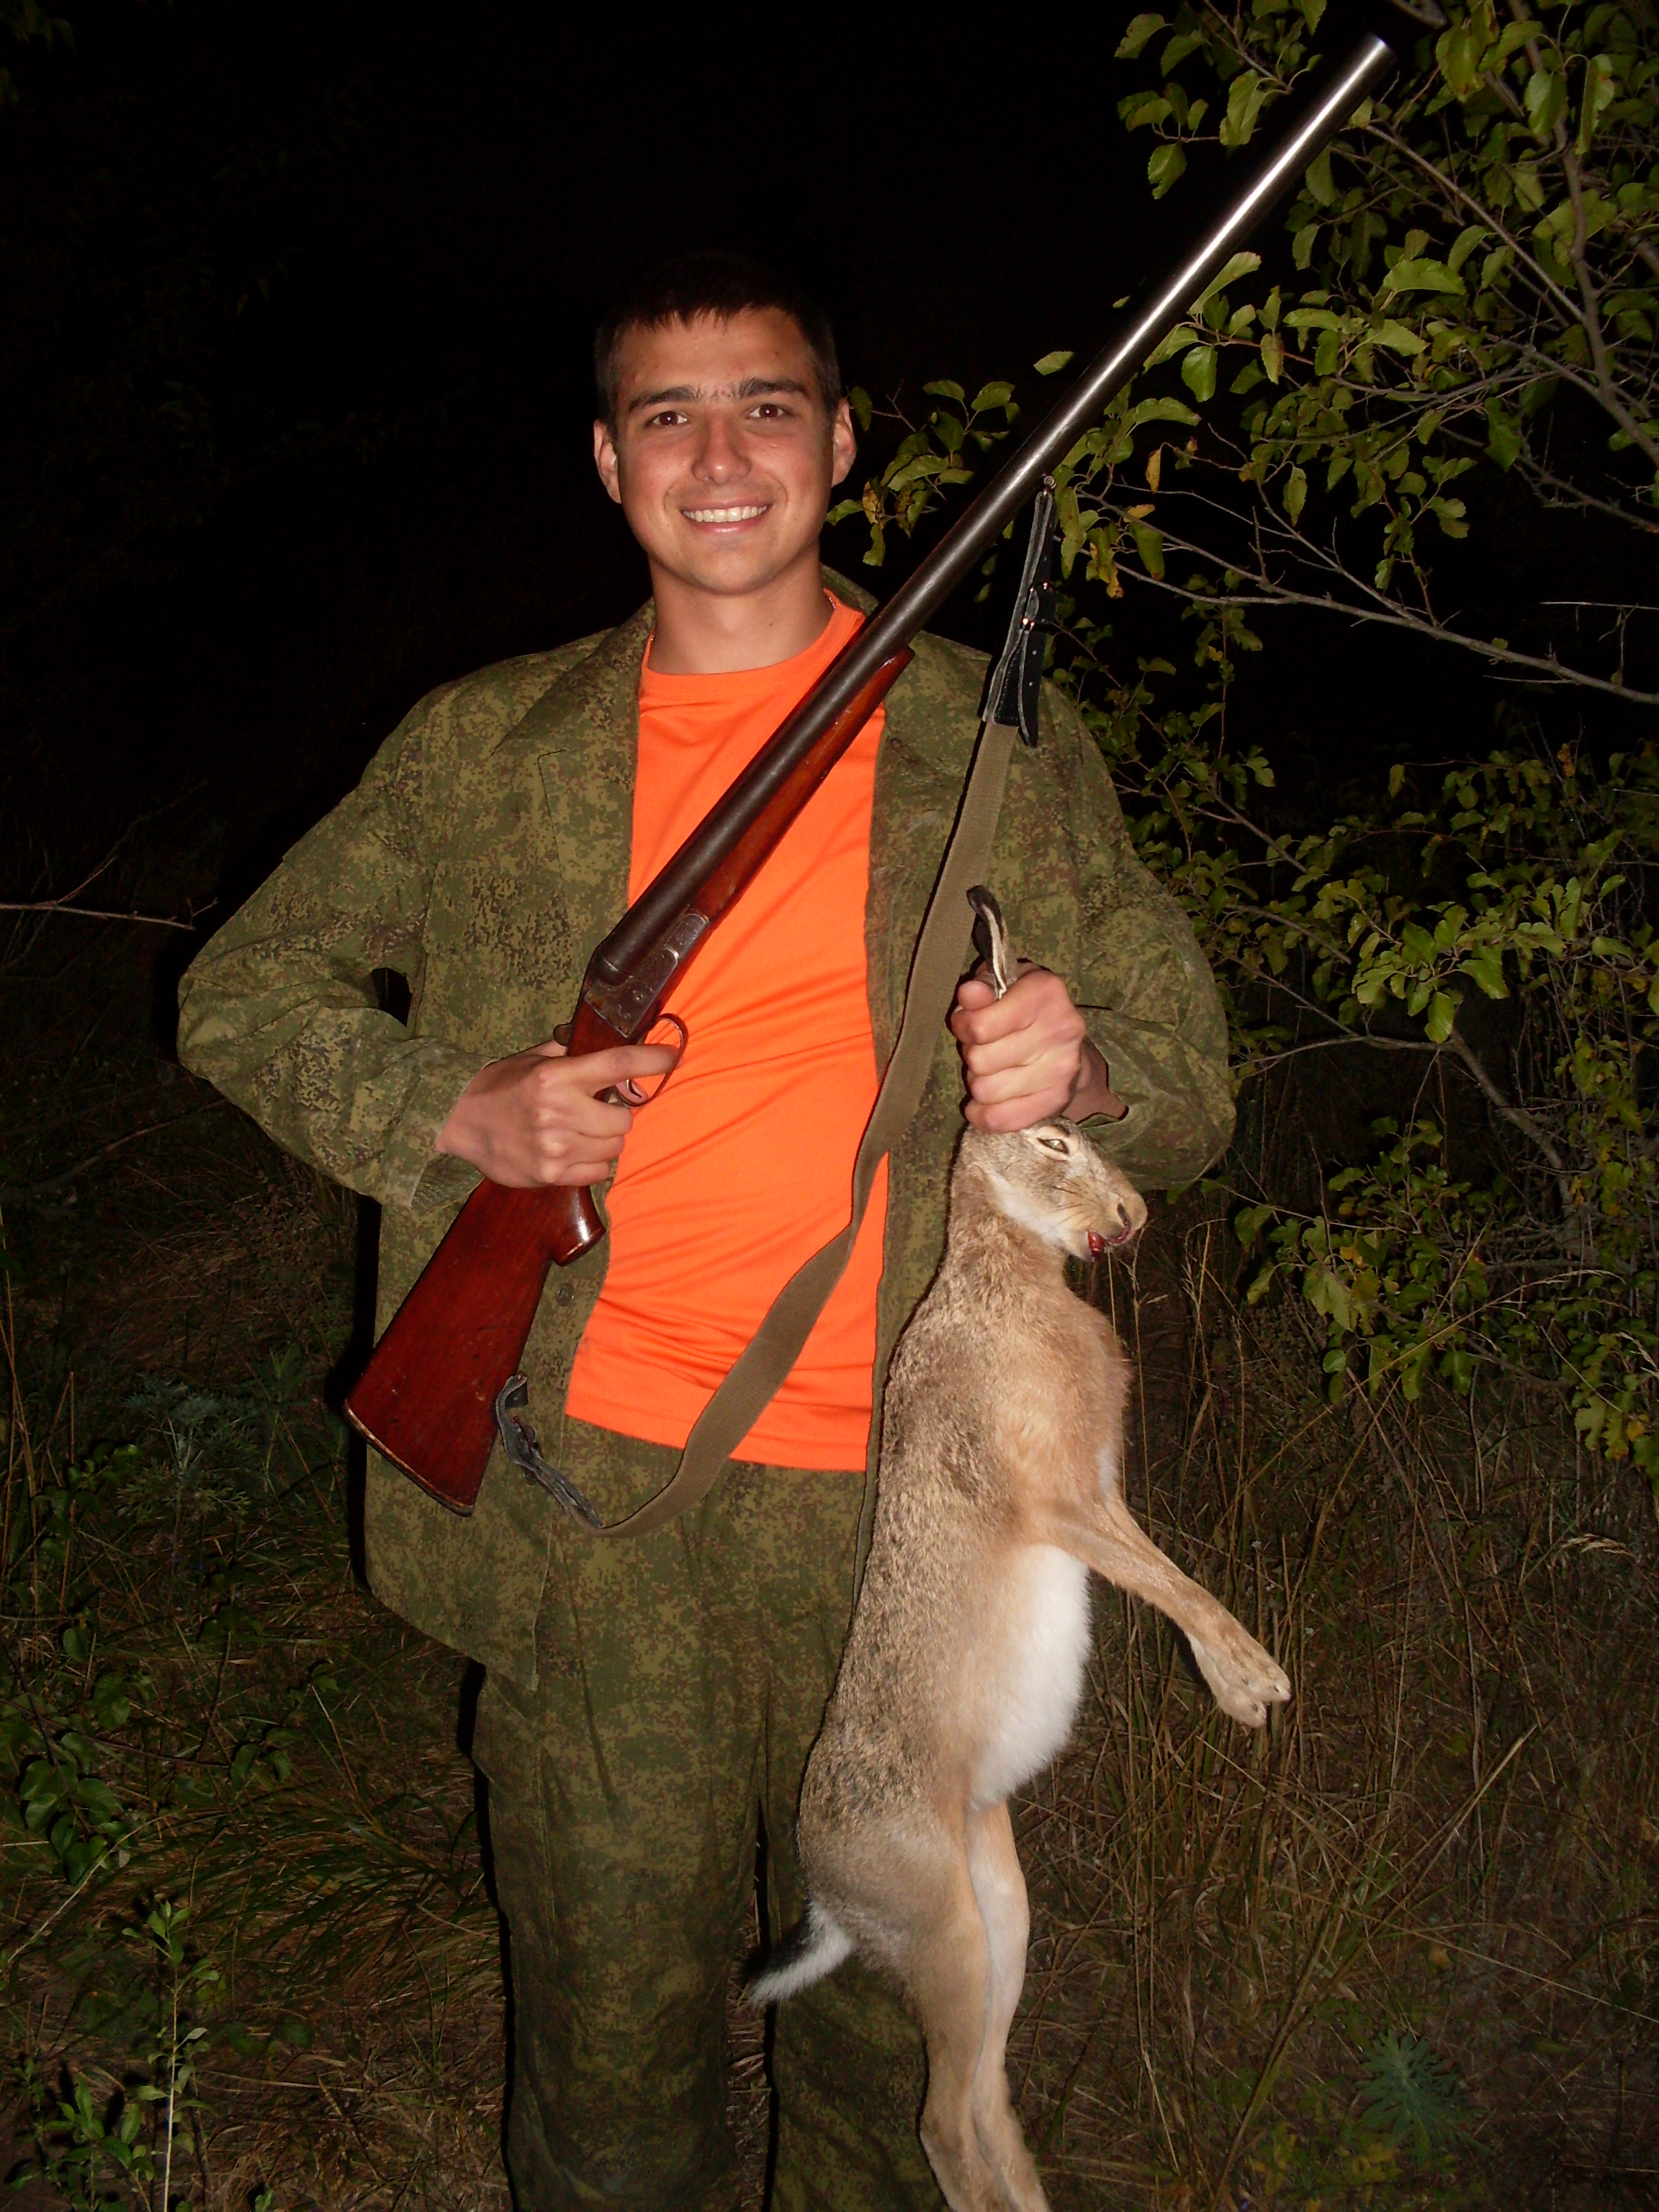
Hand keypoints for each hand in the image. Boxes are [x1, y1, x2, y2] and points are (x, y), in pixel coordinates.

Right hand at [434, 1036, 677, 1187]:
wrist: (459, 1121)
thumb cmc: (501, 1086)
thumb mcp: (533, 1059)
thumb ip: (572, 1053)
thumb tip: (612, 1042)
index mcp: (556, 1076)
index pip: (617, 1063)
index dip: (651, 1059)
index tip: (673, 1056)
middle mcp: (559, 1111)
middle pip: (624, 1117)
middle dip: (617, 1113)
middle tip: (598, 1109)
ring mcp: (556, 1146)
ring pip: (614, 1147)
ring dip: (605, 1138)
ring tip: (580, 1131)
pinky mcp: (551, 1174)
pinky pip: (599, 1172)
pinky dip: (593, 1163)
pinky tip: (574, 1151)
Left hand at [949, 965, 1124, 1131]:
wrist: (1067, 1045)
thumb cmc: (1022, 1008)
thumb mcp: (1002, 984)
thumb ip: (981, 985)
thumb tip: (970, 994)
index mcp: (1044, 992)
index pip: (979, 1026)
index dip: (963, 1027)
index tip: (969, 1026)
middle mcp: (1060, 1029)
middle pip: (980, 1061)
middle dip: (972, 1056)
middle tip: (984, 1049)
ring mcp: (1062, 1068)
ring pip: (986, 1091)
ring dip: (979, 1083)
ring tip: (992, 1069)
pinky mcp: (1058, 1099)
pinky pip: (1002, 1119)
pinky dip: (984, 1114)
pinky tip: (985, 1103)